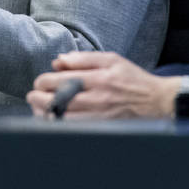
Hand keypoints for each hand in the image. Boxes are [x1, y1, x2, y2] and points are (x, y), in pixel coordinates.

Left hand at [25, 51, 182, 118]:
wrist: (157, 101)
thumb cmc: (132, 78)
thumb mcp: (111, 59)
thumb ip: (83, 59)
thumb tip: (59, 60)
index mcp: (99, 78)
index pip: (61, 80)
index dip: (43, 81)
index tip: (39, 82)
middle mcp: (98, 98)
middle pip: (58, 100)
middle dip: (39, 99)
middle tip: (32, 96)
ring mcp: (100, 115)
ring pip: (63, 118)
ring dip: (46, 114)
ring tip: (38, 110)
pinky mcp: (103, 128)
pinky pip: (75, 130)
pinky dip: (60, 126)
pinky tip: (54, 121)